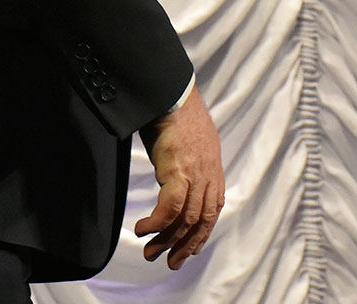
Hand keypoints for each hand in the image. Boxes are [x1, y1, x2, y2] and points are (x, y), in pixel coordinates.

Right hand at [135, 87, 223, 269]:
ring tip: (150, 252)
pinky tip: (143, 229)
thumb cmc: (176, 114)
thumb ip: (189, 163)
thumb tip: (176, 177)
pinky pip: (170, 207)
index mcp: (213, 168)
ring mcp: (196, 173)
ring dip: (167, 239)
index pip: (213, 209)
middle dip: (185, 245)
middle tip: (170, 262)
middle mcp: (209, 174)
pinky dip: (157, 223)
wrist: (172, 94)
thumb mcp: (191, 143)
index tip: (190, 249)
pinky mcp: (179, 170)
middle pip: (201, 220)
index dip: (201, 233)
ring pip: (185, 219)